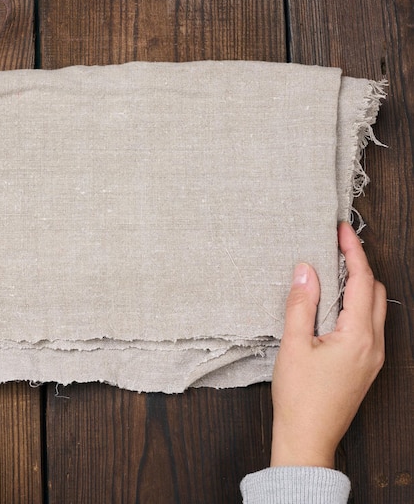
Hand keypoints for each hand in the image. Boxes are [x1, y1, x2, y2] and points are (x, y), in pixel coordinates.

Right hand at [270, 222, 385, 467]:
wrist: (307, 438)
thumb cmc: (299, 396)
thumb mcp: (293, 345)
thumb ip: (301, 304)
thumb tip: (306, 270)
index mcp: (358, 337)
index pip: (361, 281)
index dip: (353, 251)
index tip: (342, 229)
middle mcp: (373, 346)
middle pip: (374, 292)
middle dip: (359, 264)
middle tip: (335, 245)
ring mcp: (373, 358)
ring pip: (374, 308)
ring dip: (358, 284)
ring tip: (333, 268)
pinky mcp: (365, 366)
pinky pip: (368, 325)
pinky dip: (355, 304)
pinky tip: (334, 303)